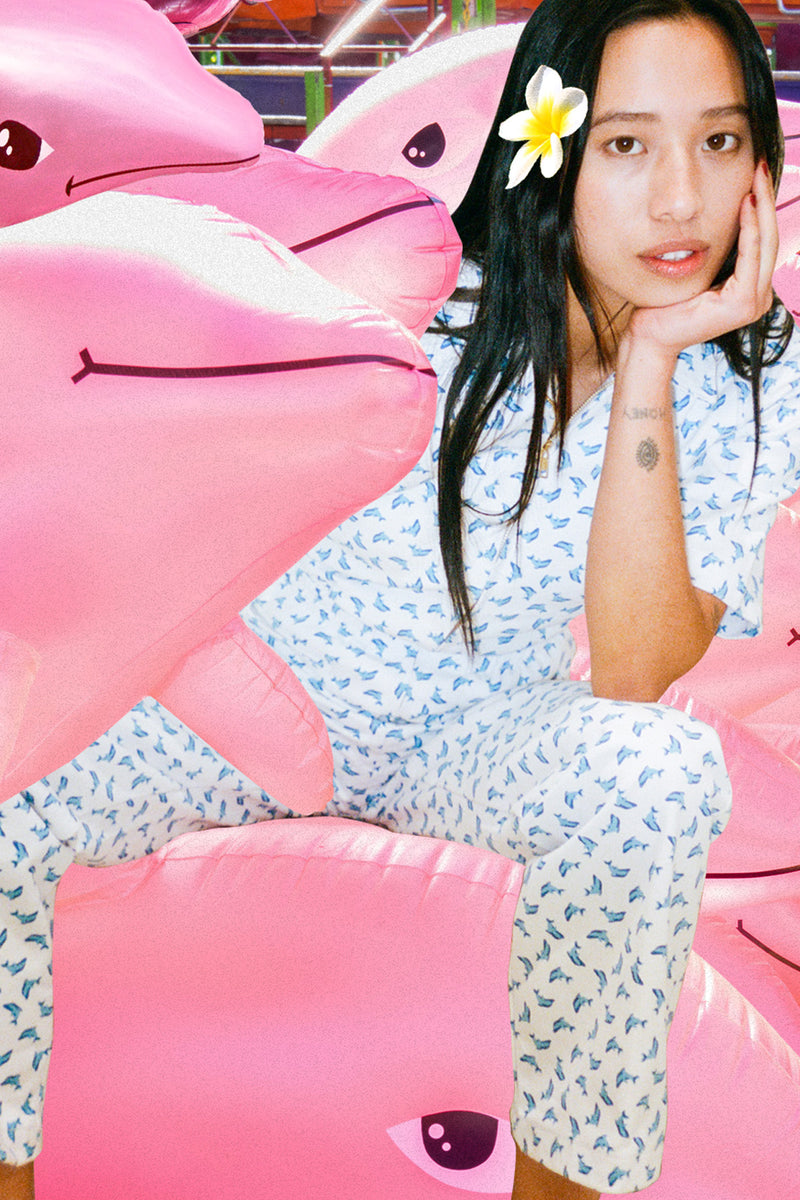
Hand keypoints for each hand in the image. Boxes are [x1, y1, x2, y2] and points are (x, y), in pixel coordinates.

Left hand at [625, 160, 777, 360]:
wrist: (650, 335)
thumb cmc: (667, 304)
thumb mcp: (698, 269)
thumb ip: (717, 249)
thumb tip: (725, 211)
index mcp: (751, 288)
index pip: (763, 240)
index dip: (762, 206)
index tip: (756, 174)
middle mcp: (759, 296)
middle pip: (770, 238)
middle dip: (766, 199)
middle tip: (761, 166)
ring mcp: (754, 303)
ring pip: (765, 243)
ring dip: (762, 207)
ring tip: (757, 177)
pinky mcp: (742, 304)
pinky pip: (750, 257)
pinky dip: (749, 229)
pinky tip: (745, 203)